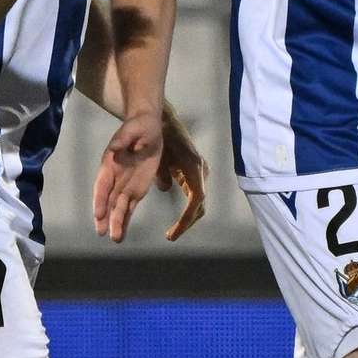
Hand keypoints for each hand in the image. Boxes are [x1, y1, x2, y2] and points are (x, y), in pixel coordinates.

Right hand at [95, 106, 169, 240]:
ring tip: (115, 239)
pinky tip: (121, 232)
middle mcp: (114, 178)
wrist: (148, 127)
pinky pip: (129, 207)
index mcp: (110, 164)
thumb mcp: (132, 129)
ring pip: (118, 207)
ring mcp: (124, 185)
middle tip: (103, 233)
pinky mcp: (136, 189)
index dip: (100, 199)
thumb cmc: (139, 126)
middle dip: (106, 217)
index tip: (98, 214)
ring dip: (116, 223)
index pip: (102, 185)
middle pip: (108, 200)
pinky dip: (125, 219)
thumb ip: (122, 139)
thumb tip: (114, 148)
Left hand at [154, 107, 211, 239]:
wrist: (165, 121)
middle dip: (187, 222)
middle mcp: (200, 171)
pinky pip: (193, 197)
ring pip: (198, 203)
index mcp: (193, 166)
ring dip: (187, 219)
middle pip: (200, 204)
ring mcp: (198, 173)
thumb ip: (160, 170)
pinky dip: (186, 211)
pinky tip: (175, 222)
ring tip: (171, 233)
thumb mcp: (157, 153)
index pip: (197, 198)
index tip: (176, 229)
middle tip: (171, 236)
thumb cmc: (160, 136)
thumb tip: (164, 188)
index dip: (188, 216)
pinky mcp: (193, 175)